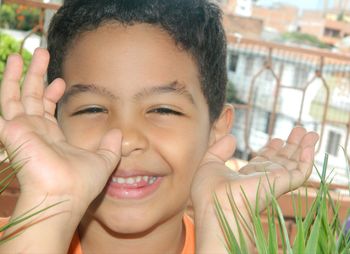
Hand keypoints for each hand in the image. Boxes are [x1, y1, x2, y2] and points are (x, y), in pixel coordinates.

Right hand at [0, 49, 121, 251]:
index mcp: (52, 137)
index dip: (52, 94)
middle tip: (42, 54)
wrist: (63, 195)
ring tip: (24, 53)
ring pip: (15, 95)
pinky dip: (6, 85)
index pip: (47, 109)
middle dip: (36, 75)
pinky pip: (5, 103)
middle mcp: (35, 132)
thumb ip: (110, 147)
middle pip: (31, 97)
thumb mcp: (103, 161)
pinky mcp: (12, 129)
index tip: (61, 81)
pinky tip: (10, 66)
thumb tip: (118, 132)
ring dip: (18, 74)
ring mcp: (21, 129)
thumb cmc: (81, 183)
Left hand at [192, 127, 318, 252]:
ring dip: (304, 147)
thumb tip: (232, 138)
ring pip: (294, 164)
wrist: (216, 205)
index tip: (277, 140)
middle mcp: (262, 180)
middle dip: (291, 146)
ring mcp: (274, 182)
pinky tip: (309, 145)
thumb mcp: (210, 162)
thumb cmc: (208, 190)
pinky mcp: (283, 183)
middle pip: (281, 161)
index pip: (263, 162)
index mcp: (246, 177)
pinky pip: (301, 171)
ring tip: (311, 132)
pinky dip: (308, 158)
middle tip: (300, 131)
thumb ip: (220, 149)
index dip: (271, 151)